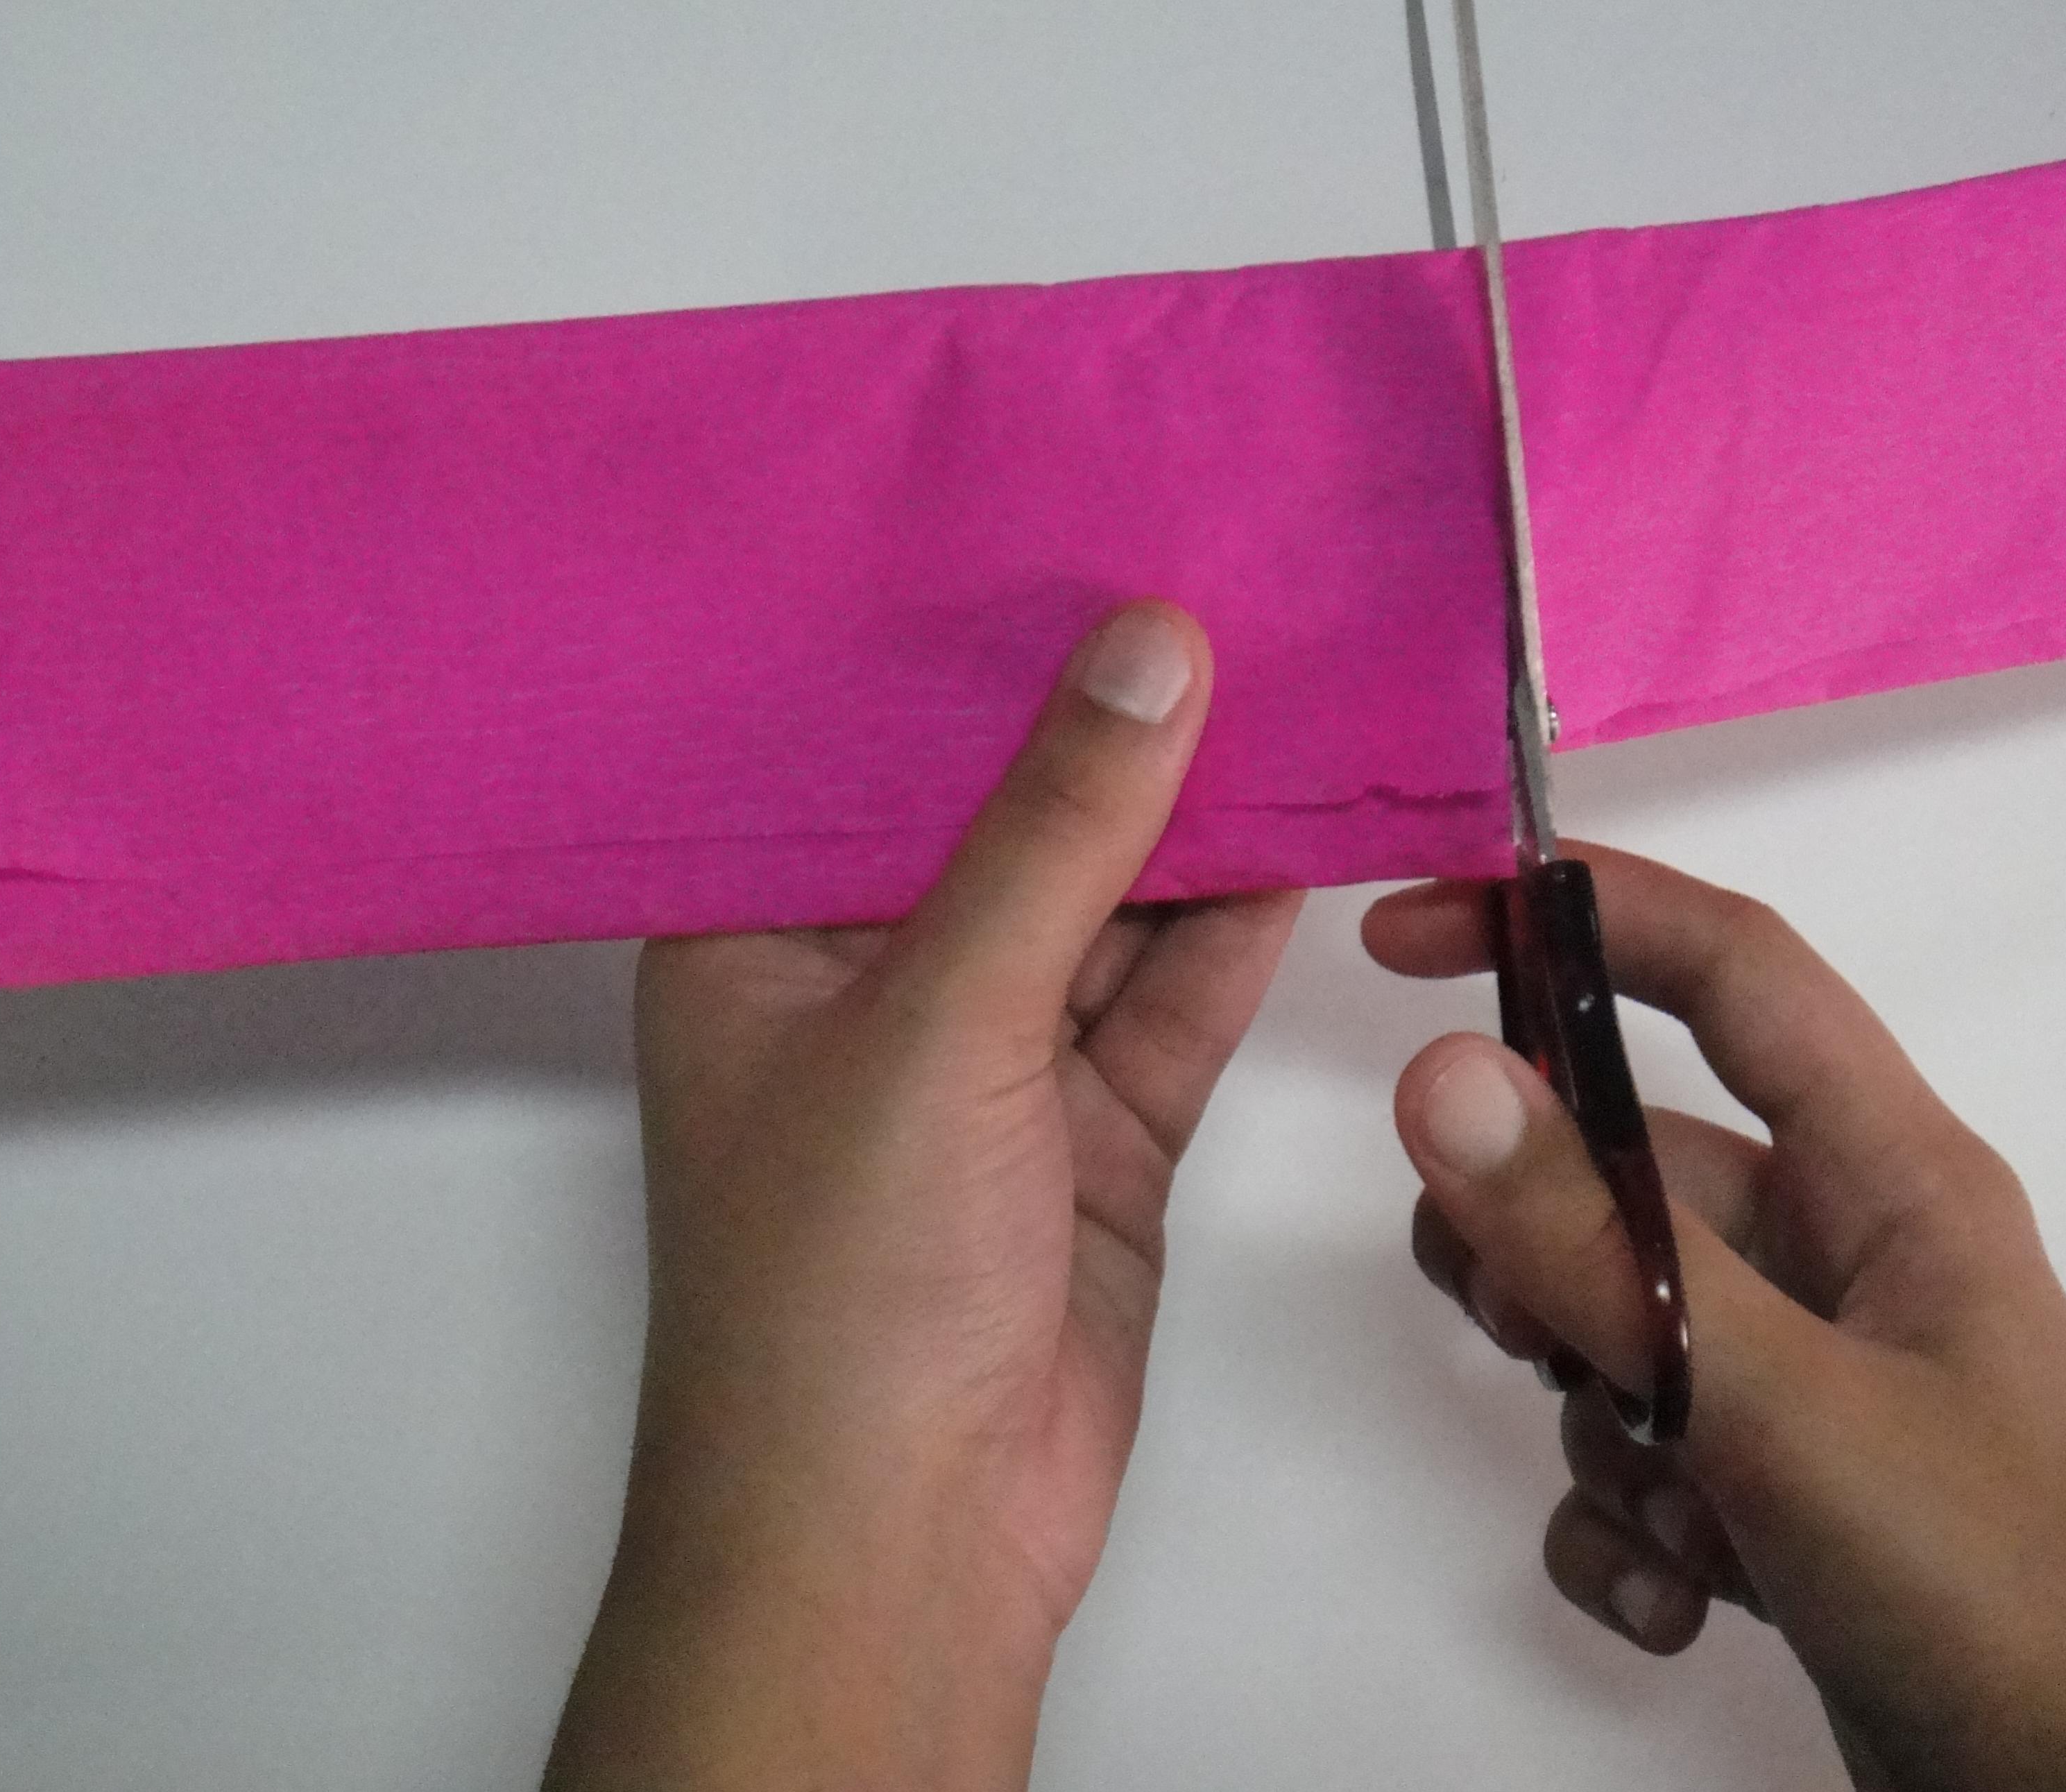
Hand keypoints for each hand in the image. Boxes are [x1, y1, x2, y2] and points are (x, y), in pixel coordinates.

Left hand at [544, 602, 1300, 1791]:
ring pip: (1104, 907)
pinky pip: (1173, 1001)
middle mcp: (865, 988)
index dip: (957, 648)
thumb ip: (1055, 833)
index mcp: (753, 941)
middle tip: (1213, 568)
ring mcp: (988, 1068)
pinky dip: (1239, 927)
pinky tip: (1312, 822)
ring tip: (1292, 663)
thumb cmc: (837, 1292)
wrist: (905, 1546)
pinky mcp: (1092, 1139)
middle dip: (1099, 723)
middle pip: (997, 821)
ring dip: (1191, 816)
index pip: (858, 756)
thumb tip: (1150, 646)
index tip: (1061, 520)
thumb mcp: (939, 1019)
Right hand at [1364, 846, 2065, 1791]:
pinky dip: (1622, 1523)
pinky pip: (1639, 1458)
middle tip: (1503, 1314)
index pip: (1728, 972)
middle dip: (1544, 1243)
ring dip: (1599, 1418)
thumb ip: (1602, 1248)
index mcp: (1893, 1178)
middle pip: (1634, 1168)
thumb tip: (1433, 1075)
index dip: (1576, 913)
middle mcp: (1850, 1256)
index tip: (1408, 931)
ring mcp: (1816, 1380)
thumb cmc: (1988, 1581)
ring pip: (1620, 1324)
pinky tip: (1672, 1595)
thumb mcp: (1780, 1406)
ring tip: (1666, 1509)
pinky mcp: (1784, 1496)